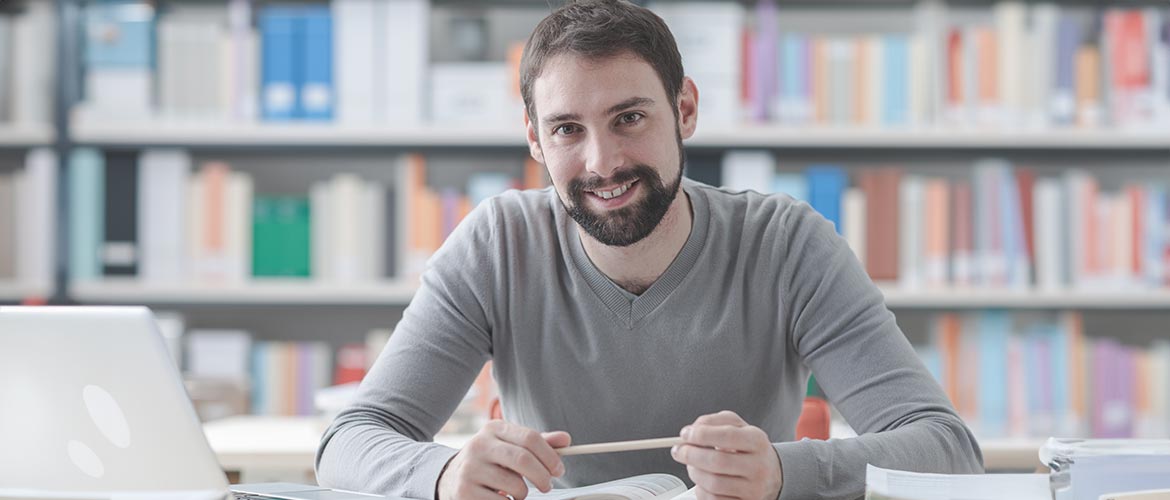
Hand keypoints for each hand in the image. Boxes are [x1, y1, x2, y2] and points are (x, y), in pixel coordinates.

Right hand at [437, 420, 570, 499]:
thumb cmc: (490, 461)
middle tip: (548, 486)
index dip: (550, 456)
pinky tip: (502, 498)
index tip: (559, 470)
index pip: (530, 437)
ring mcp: (470, 469)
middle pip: (523, 459)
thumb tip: (566, 439)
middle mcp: (479, 445)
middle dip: (542, 476)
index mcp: (494, 429)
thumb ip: (538, 443)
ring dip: (524, 494)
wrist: (450, 478)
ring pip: (515, 486)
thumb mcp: (510, 446)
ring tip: (517, 491)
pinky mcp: (465, 491)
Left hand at [671, 410, 782, 499]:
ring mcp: (754, 489)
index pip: (727, 436)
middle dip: (690, 455)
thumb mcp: (737, 426)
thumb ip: (714, 422)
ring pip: (713, 484)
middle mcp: (758, 466)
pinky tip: (703, 481)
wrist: (772, 474)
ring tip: (692, 465)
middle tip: (679, 451)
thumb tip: (692, 430)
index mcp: (757, 441)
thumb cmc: (749, 448)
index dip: (701, 434)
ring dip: (694, 473)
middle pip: (717, 462)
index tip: (685, 434)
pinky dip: (702, 490)